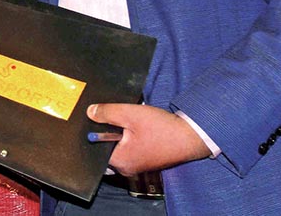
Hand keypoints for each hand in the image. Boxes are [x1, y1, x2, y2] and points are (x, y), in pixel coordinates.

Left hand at [87, 103, 210, 175]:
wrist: (190, 136)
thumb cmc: (161, 128)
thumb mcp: (130, 114)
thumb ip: (107, 113)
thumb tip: (90, 113)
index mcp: (120, 161)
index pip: (96, 147)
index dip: (96, 130)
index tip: (99, 118)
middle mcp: (127, 168)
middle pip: (108, 146)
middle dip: (110, 130)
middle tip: (119, 117)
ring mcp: (137, 165)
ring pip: (121, 145)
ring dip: (123, 132)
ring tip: (132, 121)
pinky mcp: (147, 160)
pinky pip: (132, 147)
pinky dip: (132, 137)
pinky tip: (140, 126)